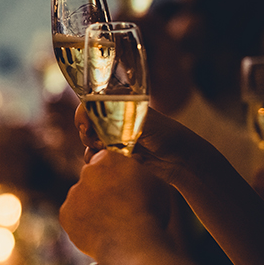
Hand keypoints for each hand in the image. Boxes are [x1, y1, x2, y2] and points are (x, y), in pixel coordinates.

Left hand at [59, 150, 171, 258]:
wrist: (131, 244)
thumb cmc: (149, 212)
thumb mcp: (155, 183)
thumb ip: (139, 172)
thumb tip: (135, 165)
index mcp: (108, 160)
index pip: (107, 159)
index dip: (115, 172)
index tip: (123, 183)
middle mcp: (87, 172)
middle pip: (92, 177)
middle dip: (102, 188)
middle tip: (118, 206)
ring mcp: (74, 193)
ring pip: (81, 197)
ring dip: (91, 206)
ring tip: (112, 224)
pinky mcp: (65, 214)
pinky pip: (73, 216)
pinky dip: (83, 223)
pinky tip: (100, 232)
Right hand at [75, 103, 209, 184]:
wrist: (180, 159)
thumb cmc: (165, 134)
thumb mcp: (141, 122)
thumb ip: (117, 118)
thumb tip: (93, 116)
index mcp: (120, 103)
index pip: (91, 103)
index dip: (83, 115)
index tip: (85, 127)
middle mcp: (114, 117)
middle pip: (86, 122)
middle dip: (87, 134)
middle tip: (97, 142)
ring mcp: (114, 136)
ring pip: (89, 140)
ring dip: (90, 148)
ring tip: (104, 153)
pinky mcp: (115, 153)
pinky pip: (95, 155)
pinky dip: (95, 159)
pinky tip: (104, 161)